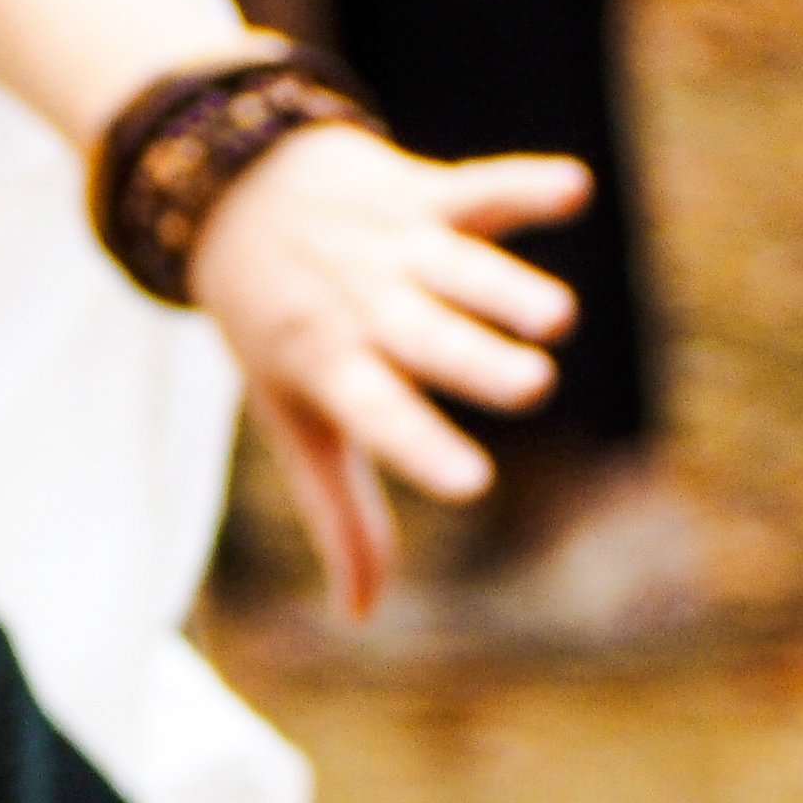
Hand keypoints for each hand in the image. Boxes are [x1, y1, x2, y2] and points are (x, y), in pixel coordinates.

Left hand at [187, 124, 591, 616]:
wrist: (229, 194)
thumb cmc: (278, 331)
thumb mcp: (296, 420)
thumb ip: (338, 515)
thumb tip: (358, 615)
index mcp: (330, 368)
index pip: (377, 415)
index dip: (422, 447)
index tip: (475, 484)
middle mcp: (362, 306)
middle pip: (423, 337)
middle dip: (475, 359)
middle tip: (532, 390)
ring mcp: (392, 247)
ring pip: (456, 267)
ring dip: (506, 288)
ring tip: (559, 320)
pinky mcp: (422, 193)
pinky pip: (476, 187)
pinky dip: (523, 187)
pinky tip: (572, 190)